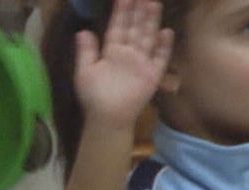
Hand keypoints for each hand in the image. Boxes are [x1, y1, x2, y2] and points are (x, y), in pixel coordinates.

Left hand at [74, 0, 172, 130]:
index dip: (121, 12)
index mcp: (111, 52)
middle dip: (138, 11)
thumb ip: (86, 51)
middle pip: (135, 28)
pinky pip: (160, 58)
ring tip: (153, 3)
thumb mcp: (84, 72)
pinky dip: (163, 46)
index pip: (117, 27)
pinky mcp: (152, 74)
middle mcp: (128, 53)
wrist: (107, 118)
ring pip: (147, 37)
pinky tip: (166, 32)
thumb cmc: (94, 96)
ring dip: (151, 21)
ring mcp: (142, 62)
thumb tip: (82, 31)